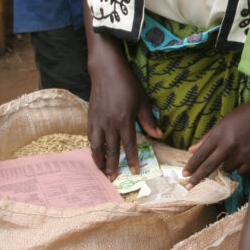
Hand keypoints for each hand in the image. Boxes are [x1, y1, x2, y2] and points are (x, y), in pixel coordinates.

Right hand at [87, 48, 161, 178]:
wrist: (106, 71)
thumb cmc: (127, 84)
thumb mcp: (142, 101)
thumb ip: (148, 120)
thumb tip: (159, 135)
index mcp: (124, 120)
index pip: (129, 145)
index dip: (131, 160)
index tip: (135, 172)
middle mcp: (109, 124)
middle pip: (111, 150)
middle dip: (112, 166)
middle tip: (113, 178)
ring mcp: (98, 121)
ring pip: (97, 146)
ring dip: (99, 161)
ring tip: (102, 171)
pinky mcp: (90, 117)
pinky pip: (90, 137)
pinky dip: (92, 148)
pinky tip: (95, 153)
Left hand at [183, 96, 249, 185]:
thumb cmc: (243, 116)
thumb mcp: (223, 122)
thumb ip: (207, 137)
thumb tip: (191, 150)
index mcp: (220, 133)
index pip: (201, 153)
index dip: (192, 165)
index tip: (184, 174)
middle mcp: (229, 145)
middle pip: (209, 166)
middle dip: (197, 177)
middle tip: (189, 185)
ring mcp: (242, 153)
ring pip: (227, 169)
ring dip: (226, 165)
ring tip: (234, 153)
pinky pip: (241, 171)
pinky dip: (240, 166)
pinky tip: (244, 156)